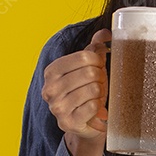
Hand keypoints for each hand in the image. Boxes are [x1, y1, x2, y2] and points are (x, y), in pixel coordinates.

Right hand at [41, 29, 110, 154]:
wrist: (85, 123)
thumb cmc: (87, 92)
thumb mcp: (88, 68)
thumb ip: (94, 48)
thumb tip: (105, 32)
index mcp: (52, 71)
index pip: (84, 56)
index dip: (98, 61)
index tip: (98, 67)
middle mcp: (50, 89)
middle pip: (90, 73)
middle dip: (100, 78)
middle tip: (98, 85)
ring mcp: (57, 107)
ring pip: (93, 90)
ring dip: (100, 93)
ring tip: (96, 97)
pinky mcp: (68, 122)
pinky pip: (93, 107)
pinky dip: (99, 107)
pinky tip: (95, 110)